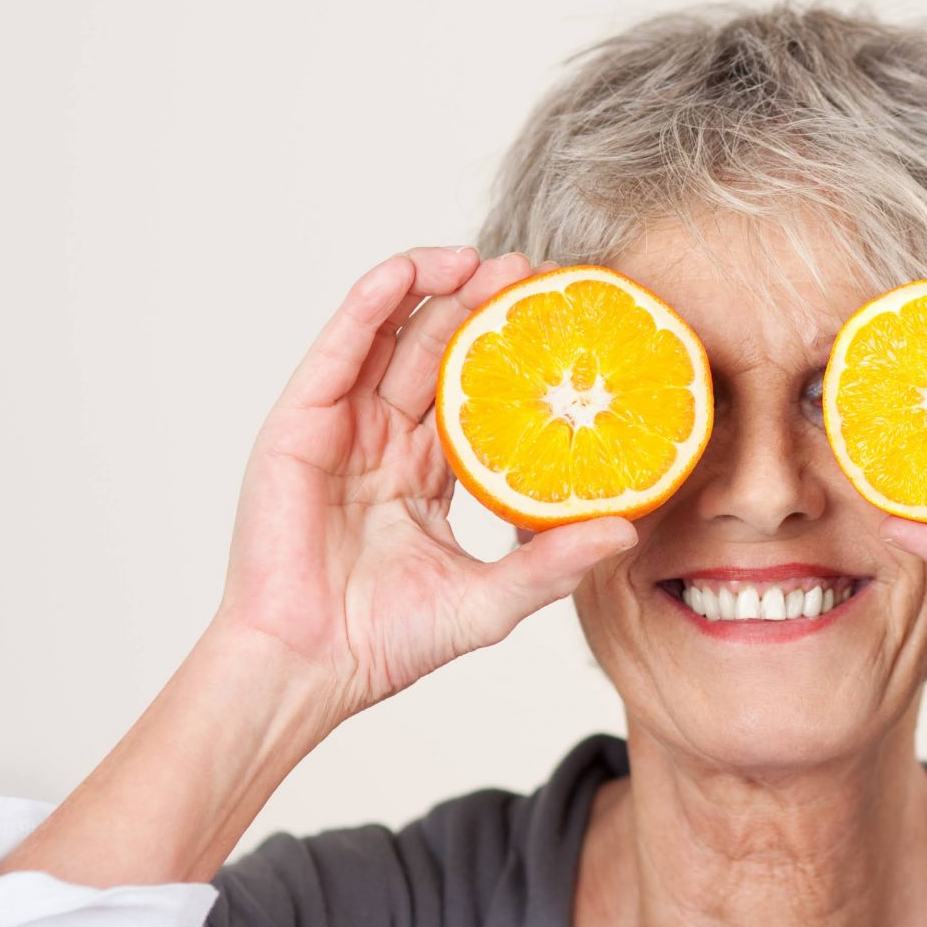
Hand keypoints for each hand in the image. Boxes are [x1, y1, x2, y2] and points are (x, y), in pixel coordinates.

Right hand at [213, 246, 636, 728]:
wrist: (309, 667)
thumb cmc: (385, 643)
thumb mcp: (490, 598)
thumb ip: (553, 562)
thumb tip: (628, 529)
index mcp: (423, 474)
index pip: (475, 394)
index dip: (514, 355)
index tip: (563, 322)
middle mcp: (382, 442)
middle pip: (436, 351)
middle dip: (481, 305)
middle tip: (534, 270)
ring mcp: (339, 429)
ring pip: (389, 335)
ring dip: (431, 287)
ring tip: (483, 258)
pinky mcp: (299, 424)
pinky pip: (339, 349)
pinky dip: (370, 304)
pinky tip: (409, 273)